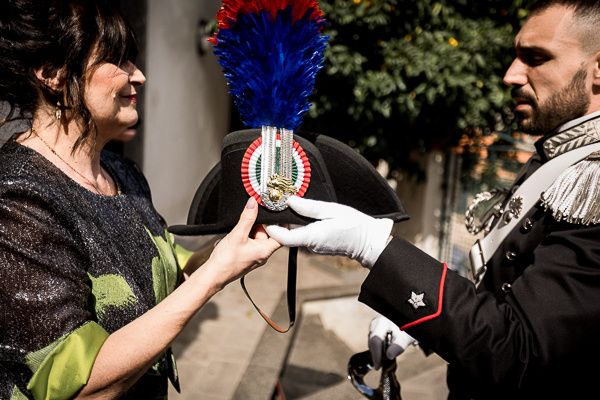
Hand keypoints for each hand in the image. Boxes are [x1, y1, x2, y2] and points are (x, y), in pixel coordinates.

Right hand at [205, 197, 280, 288]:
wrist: (213, 274)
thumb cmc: (226, 260)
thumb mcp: (237, 234)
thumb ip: (247, 218)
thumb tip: (253, 203)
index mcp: (265, 251)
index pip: (281, 236)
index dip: (279, 224)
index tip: (274, 214)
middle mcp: (262, 254)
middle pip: (268, 234)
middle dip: (259, 224)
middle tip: (251, 217)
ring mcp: (254, 255)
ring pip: (257, 237)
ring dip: (250, 229)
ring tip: (240, 229)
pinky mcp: (247, 255)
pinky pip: (250, 241)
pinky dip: (245, 235)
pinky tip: (236, 235)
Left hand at [265, 196, 392, 267]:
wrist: (368, 242)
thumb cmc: (353, 225)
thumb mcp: (331, 210)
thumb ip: (309, 207)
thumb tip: (290, 201)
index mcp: (310, 237)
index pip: (281, 238)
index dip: (270, 227)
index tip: (266, 213)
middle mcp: (309, 245)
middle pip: (284, 236)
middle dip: (278, 222)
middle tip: (274, 203)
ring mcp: (312, 246)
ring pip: (293, 235)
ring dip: (288, 223)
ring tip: (286, 204)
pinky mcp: (317, 245)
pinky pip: (302, 235)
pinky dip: (297, 226)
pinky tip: (300, 213)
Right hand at [368, 315, 415, 369]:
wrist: (413, 321)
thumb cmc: (409, 328)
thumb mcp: (406, 338)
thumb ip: (398, 346)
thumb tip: (389, 356)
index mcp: (382, 323)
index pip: (375, 340)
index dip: (376, 355)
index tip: (377, 366)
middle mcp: (376, 323)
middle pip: (372, 341)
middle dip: (377, 354)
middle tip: (382, 365)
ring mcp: (376, 325)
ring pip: (373, 341)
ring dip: (379, 351)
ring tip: (386, 358)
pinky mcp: (377, 328)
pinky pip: (376, 339)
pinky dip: (380, 347)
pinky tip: (386, 351)